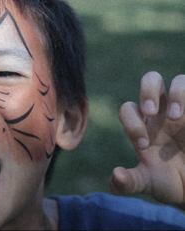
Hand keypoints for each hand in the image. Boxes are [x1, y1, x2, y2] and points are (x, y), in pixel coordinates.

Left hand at [109, 71, 184, 207]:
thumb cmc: (168, 181)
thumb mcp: (148, 184)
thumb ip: (127, 183)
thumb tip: (116, 175)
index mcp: (143, 126)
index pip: (128, 110)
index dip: (132, 124)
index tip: (144, 145)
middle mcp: (163, 113)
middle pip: (151, 80)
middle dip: (148, 91)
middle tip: (151, 113)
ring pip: (180, 81)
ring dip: (178, 94)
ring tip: (176, 117)